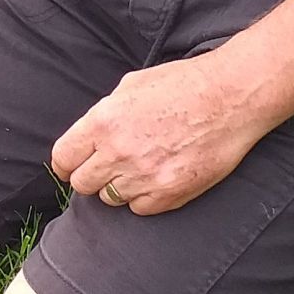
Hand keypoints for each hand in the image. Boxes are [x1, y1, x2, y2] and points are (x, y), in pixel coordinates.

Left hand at [49, 49, 271, 215]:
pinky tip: (158, 176)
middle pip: (83, 184)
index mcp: (104, 121)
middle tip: (110, 165)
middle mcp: (118, 152)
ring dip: (119, 186)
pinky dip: (145, 197)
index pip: (63, 158)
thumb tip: (89, 136)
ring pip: (110, 198)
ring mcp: (144, 176)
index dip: (66, 163)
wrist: (230, 98)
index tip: (73, 165)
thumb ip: (105, 114)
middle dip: (92, 175)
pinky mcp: (169, 194)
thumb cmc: (183, 84)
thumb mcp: (131, 86)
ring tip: (141, 166)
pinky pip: (139, 209)